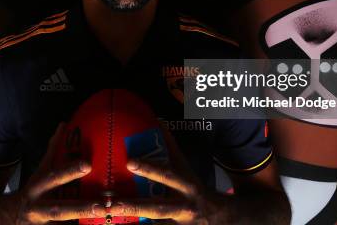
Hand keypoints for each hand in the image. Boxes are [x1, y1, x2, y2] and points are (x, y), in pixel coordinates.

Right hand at [17, 123, 105, 223]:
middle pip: (60, 209)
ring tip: (104, 221)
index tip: (88, 164)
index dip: (70, 170)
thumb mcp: (39, 171)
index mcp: (38, 187)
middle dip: (80, 208)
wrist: (3, 218)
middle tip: (102, 206)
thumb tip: (64, 124)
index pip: (55, 177)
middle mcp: (39, 208)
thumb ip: (52, 151)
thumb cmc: (32, 191)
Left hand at [110, 129, 234, 223]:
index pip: (167, 176)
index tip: (129, 162)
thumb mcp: (187, 169)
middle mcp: (184, 207)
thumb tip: (159, 122)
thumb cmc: (197, 189)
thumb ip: (172, 148)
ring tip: (112, 221)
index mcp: (186, 186)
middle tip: (113, 204)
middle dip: (135, 207)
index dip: (149, 168)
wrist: (223, 218)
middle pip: (158, 208)